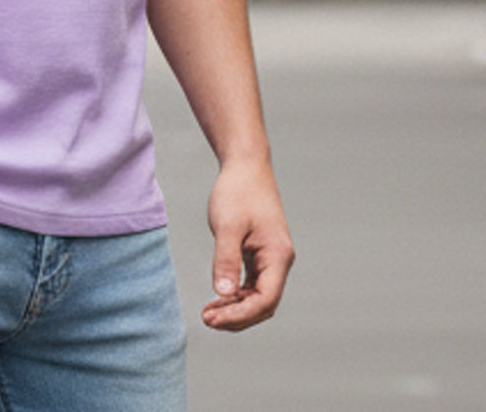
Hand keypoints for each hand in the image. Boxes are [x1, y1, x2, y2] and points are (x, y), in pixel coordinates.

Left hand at [201, 159, 294, 332]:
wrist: (245, 166)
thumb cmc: (238, 191)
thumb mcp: (227, 225)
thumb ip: (225, 259)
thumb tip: (222, 294)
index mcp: (278, 256)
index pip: (265, 300)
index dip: (240, 315)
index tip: (213, 319)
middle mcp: (279, 261)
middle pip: (263, 304)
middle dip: (236, 317)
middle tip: (206, 319)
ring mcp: (271, 259)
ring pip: (257, 297)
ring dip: (235, 308)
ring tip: (208, 313)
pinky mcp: (260, 255)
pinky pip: (252, 284)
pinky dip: (235, 294)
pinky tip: (217, 298)